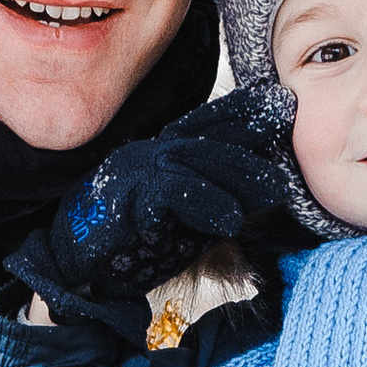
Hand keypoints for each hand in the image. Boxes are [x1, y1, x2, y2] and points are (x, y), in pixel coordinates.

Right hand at [4, 83, 314, 326]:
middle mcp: (151, 153)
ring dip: (238, 176)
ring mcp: (136, 172)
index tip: (282, 101)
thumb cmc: (133, 243)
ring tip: (274, 192)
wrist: (76, 265)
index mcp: (164, 152)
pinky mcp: (126, 199)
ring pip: (195, 160)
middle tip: (290, 138)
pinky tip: (230, 220)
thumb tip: (269, 191)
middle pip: (208, 136)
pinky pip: (171, 194)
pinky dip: (204, 204)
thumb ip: (219, 199)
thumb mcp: (186, 217)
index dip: (244, 110)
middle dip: (252, 136)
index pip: (208, 123)